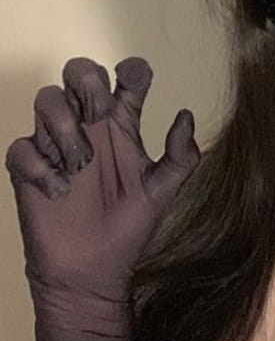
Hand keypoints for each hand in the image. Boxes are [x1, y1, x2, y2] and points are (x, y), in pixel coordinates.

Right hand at [5, 57, 199, 308]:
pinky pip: (21, 147)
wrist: (93, 272)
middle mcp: (90, 126)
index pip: (126, 79)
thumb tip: (186, 115)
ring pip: (47, 98)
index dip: (131, 68)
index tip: (133, 78)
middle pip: (80, 72)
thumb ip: (180, 156)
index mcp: (123, 125)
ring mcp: (57, 145)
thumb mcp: (163, 191)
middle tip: (99, 114)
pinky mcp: (28, 170)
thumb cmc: (130, 227)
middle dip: (88, 81)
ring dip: (63, 124)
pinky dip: (39, 165)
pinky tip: (59, 190)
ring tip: (81, 164)